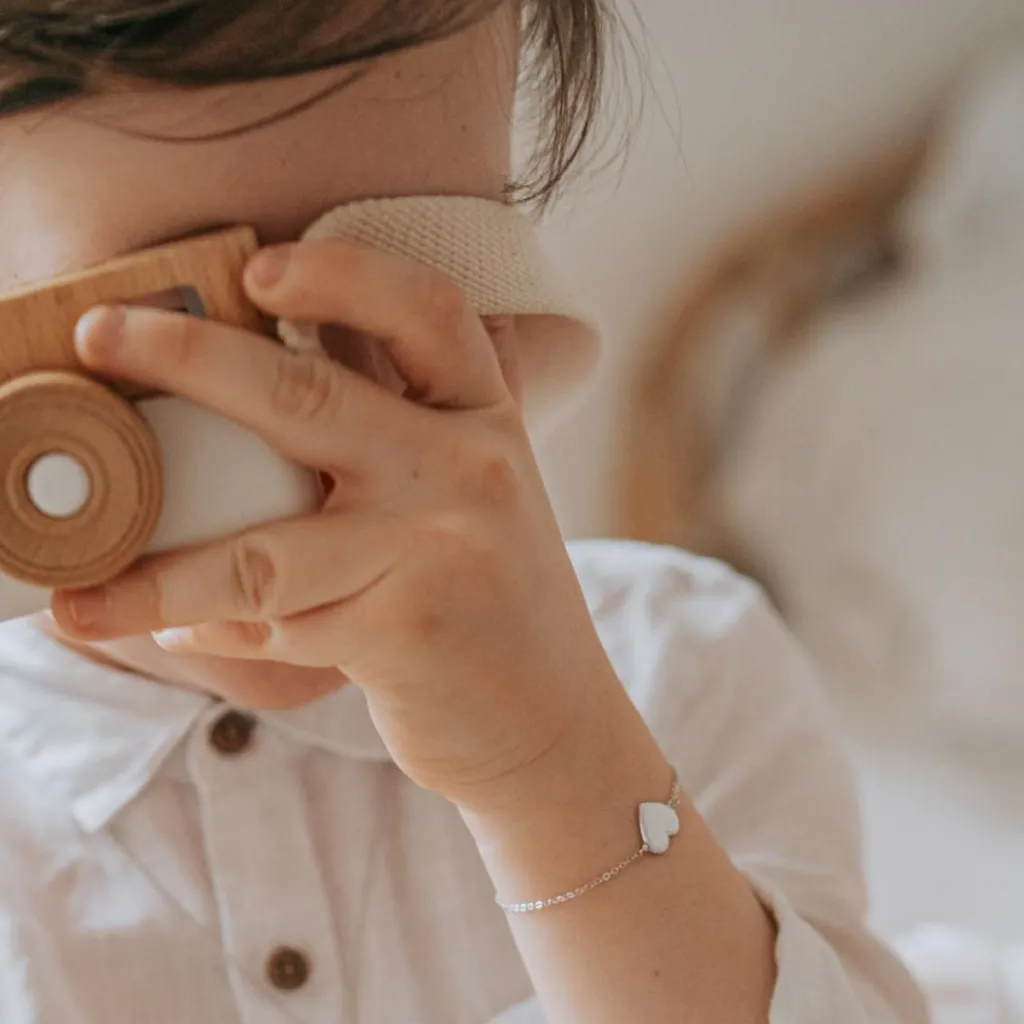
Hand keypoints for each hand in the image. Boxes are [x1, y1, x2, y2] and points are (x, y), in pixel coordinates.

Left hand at [52, 239, 617, 810]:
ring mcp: (439, 550)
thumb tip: (257, 381)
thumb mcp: (472, 494)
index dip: (340, 272)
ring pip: (259, 550)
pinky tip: (176, 635)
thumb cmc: (489, 596)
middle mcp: (470, 469)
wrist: (550, 718)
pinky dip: (210, 633)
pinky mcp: (404, 632)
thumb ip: (401, 432)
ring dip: (153, 572)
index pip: (425, 310)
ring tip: (76, 585)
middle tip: (98, 338)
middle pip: (306, 396)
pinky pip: (272, 626)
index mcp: (486, 418)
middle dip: (184, 359)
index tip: (254, 269)